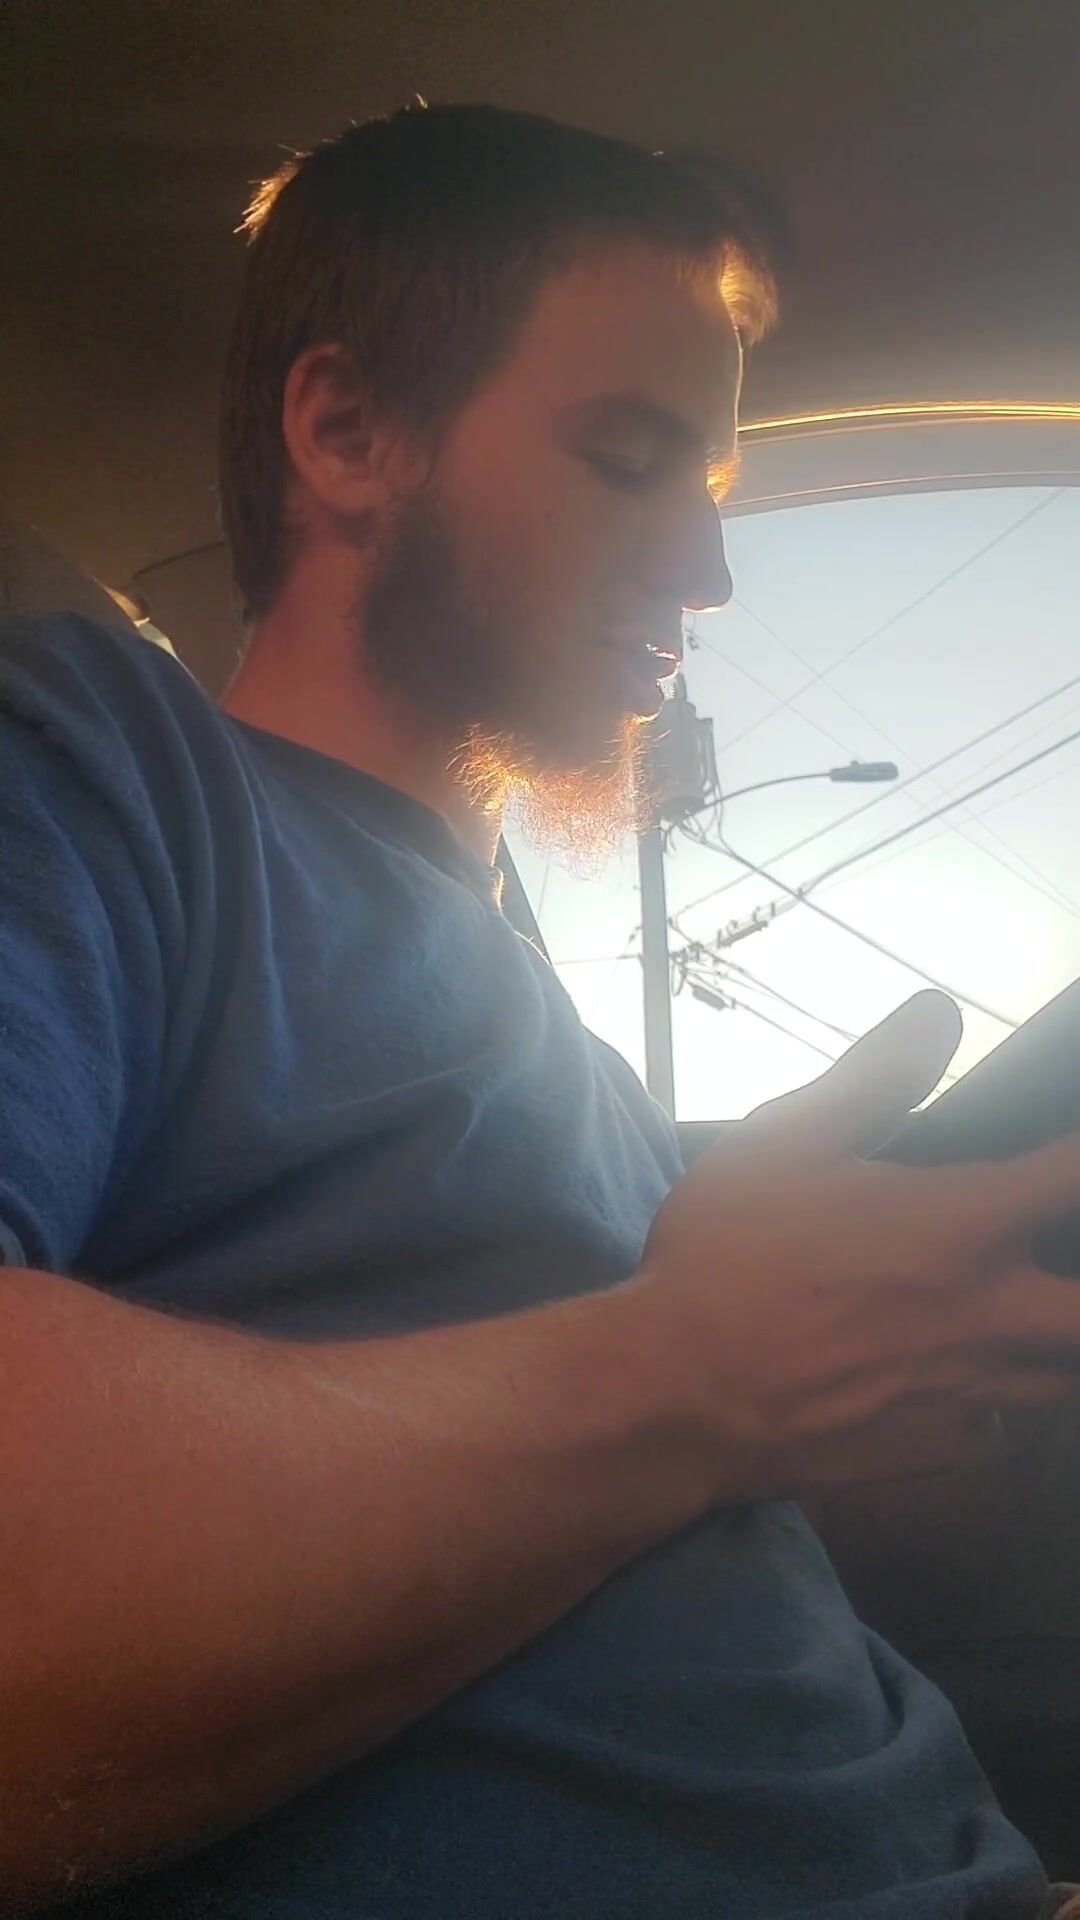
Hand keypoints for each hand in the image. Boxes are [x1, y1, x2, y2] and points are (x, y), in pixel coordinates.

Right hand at [640, 991, 1079, 1498]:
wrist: (672, 1395)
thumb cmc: (723, 1259)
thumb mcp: (783, 1142)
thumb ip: (872, 1078)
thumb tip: (939, 1013)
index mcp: (956, 1228)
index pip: (1070, 1179)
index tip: (1076, 1147)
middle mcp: (982, 1315)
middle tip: (1062, 1254)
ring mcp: (963, 1393)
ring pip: (1061, 1379)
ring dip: (1054, 1342)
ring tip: (1028, 1315)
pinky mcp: (931, 1453)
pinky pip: (997, 1432)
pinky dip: (995, 1406)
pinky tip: (962, 1384)